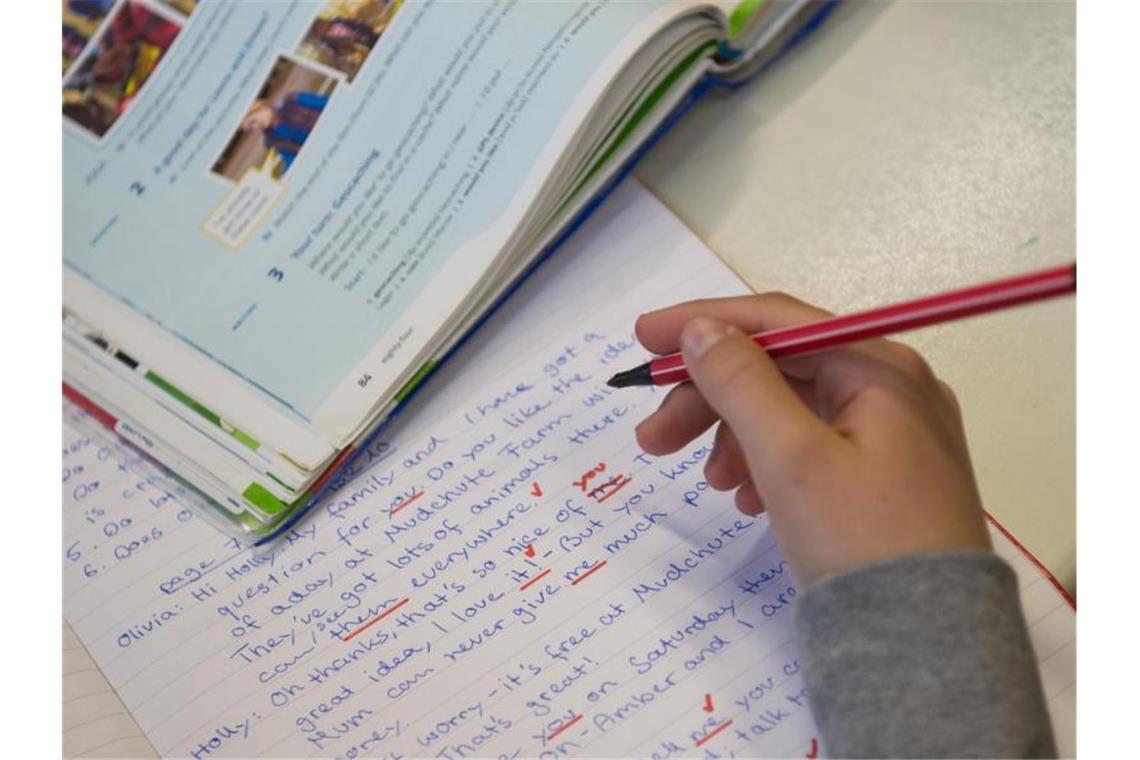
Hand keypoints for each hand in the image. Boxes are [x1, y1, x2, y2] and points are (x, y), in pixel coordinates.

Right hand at [634, 293, 990, 586]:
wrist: (926, 643)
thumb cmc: (859, 538)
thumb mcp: (790, 455)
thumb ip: (740, 383)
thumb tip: (702, 329)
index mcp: (878, 368)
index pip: (777, 321)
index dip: (703, 322)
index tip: (641, 340)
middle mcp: (890, 388)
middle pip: (779, 369)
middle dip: (709, 398)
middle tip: (652, 439)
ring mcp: (891, 434)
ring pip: (789, 411)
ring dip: (734, 436)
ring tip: (712, 485)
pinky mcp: (882, 476)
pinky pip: (809, 447)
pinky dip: (766, 463)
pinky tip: (747, 499)